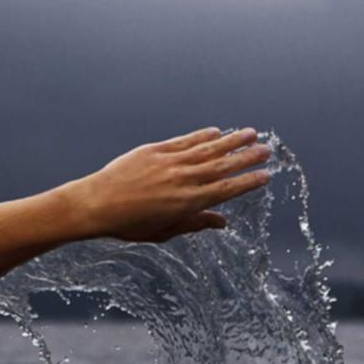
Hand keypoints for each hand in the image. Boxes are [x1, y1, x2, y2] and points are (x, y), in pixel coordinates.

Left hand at [62, 127, 271, 242]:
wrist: (96, 204)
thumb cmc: (128, 224)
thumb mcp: (164, 231)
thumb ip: (194, 224)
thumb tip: (222, 223)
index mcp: (187, 203)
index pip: (226, 190)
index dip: (248, 182)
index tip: (266, 175)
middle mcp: (183, 180)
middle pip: (223, 166)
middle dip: (247, 157)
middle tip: (267, 150)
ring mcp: (170, 163)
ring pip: (208, 149)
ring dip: (232, 141)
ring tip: (251, 133)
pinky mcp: (156, 150)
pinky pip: (185, 141)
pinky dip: (202, 135)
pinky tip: (217, 131)